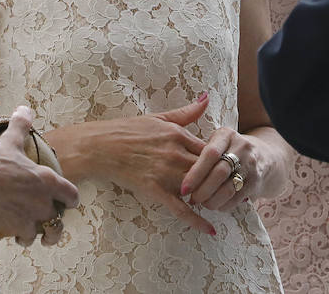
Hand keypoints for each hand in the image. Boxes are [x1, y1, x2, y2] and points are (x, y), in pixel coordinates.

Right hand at [0, 106, 79, 245]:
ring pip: (47, 234)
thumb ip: (21, 125)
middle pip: (60, 220)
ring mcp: (33, 217)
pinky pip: (26, 239)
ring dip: (41, 235)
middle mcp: (46, 201)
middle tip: (50, 225)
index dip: (71, 200)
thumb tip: (24, 108)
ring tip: (34, 235)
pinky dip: (22, 238)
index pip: (72, 195)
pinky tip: (15, 235)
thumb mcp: (12, 140)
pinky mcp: (18, 228)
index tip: (68, 203)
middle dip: (56, 224)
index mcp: (49, 181)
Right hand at [54, 94, 214, 235]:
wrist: (99, 146)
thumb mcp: (159, 117)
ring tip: (222, 205)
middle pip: (208, 169)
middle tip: (229, 188)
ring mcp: (165, 172)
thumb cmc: (127, 130)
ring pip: (198, 187)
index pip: (211, 149)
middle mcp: (175, 153)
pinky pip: (179, 208)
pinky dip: (196, 220)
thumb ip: (186, 112)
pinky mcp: (153, 189)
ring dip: (210, 196)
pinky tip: (210, 230)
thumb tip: (207, 98)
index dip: (221, 160)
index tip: (228, 167)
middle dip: (219, 179)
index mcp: (178, 134)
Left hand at [181, 126, 283, 214]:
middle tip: (191, 199)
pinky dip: (222, 205)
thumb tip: (175, 169)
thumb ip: (199, 149)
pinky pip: (236, 198)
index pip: (211, 153)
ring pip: (228, 188)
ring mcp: (251, 165)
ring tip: (201, 203)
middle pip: (219, 173)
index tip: (184, 188)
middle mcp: (242, 147)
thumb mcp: (218, 140)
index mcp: (227, 135)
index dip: (196, 173)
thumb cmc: (229, 150)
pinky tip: (214, 205)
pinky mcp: (256, 182)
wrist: (265, 157)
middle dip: (202, 190)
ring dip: (211, 200)